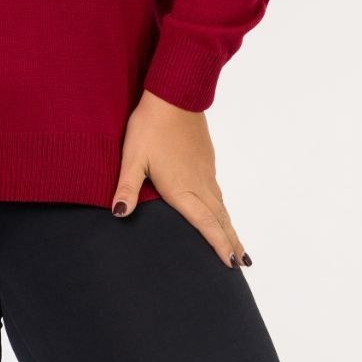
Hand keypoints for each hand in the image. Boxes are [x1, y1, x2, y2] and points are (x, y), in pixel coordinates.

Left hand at [110, 88, 250, 268]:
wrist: (174, 95)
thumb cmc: (150, 126)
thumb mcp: (133, 156)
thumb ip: (127, 186)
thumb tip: (118, 214)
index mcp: (182, 189)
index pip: (205, 224)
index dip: (219, 245)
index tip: (232, 266)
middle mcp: (199, 183)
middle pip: (220, 219)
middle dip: (231, 242)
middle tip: (243, 265)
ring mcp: (206, 170)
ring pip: (221, 205)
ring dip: (229, 226)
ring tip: (238, 245)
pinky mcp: (206, 158)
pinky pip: (217, 190)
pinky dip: (223, 207)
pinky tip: (220, 209)